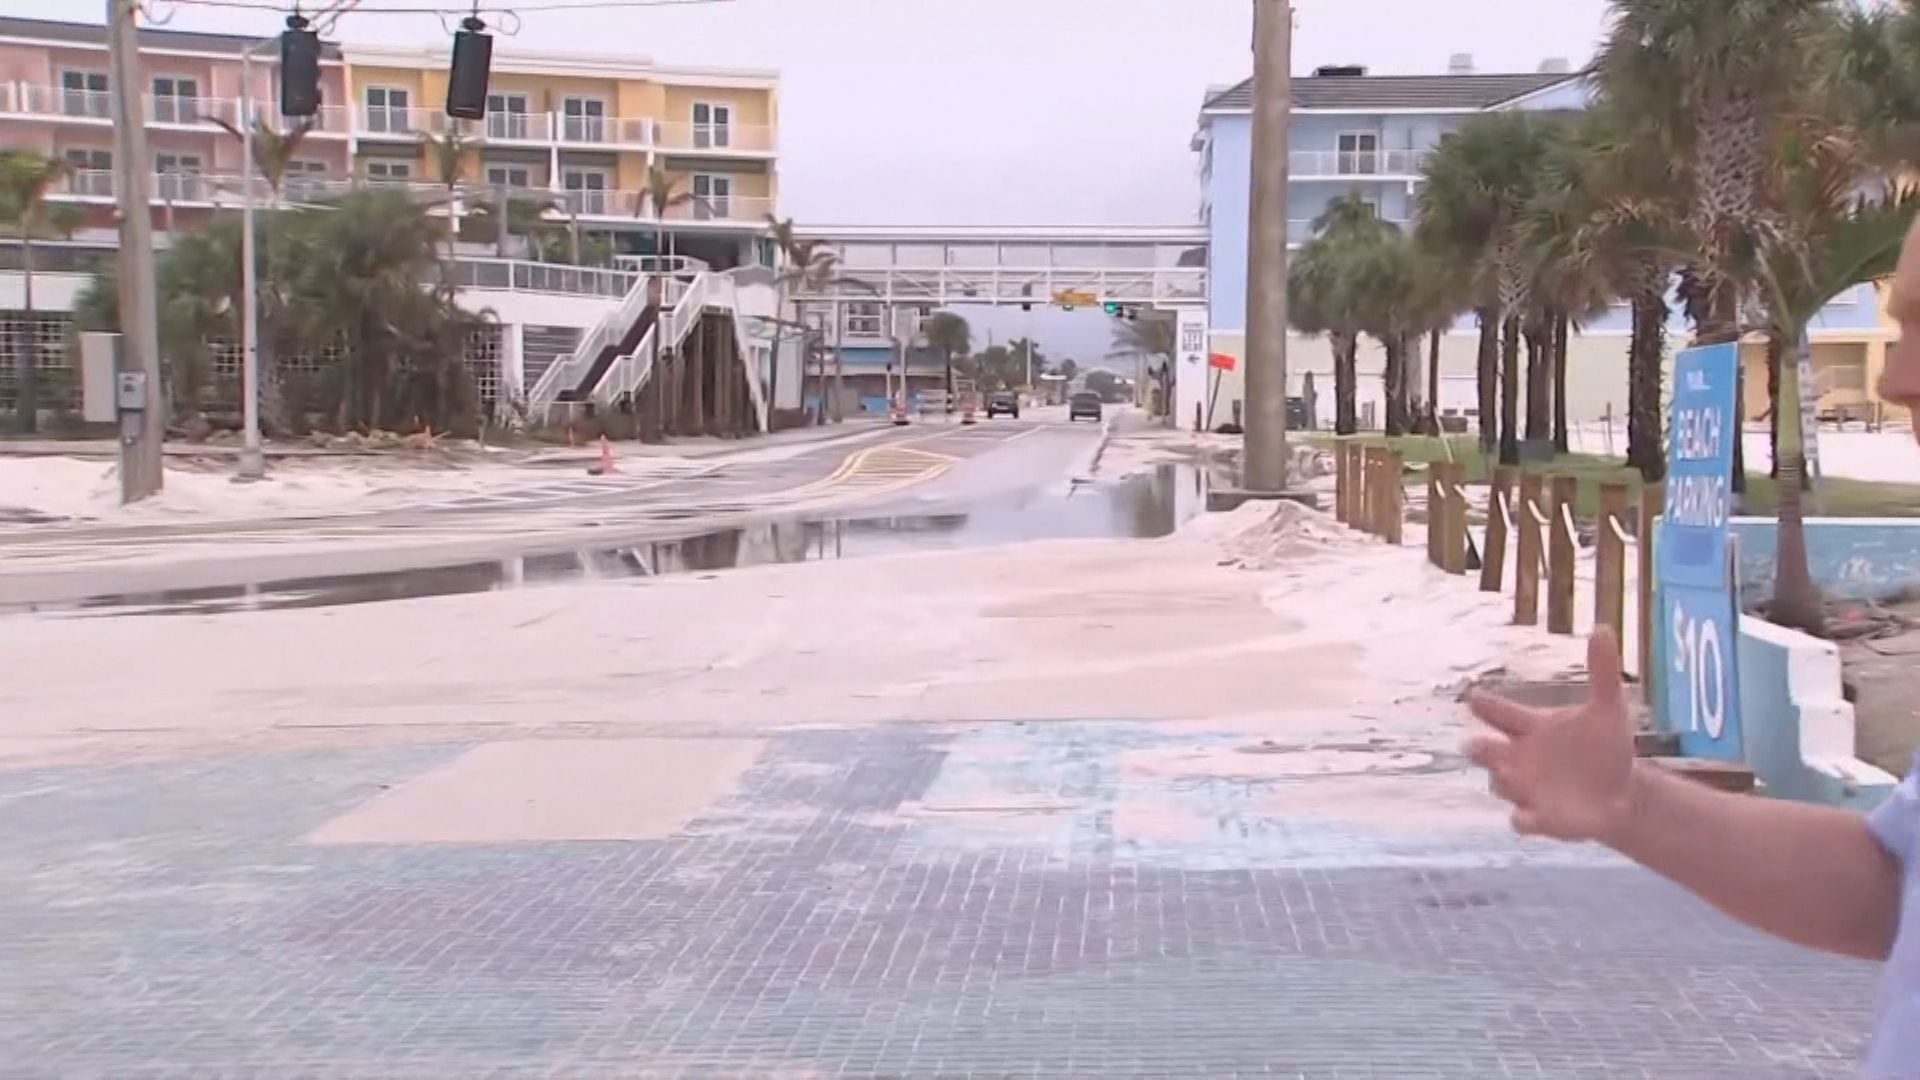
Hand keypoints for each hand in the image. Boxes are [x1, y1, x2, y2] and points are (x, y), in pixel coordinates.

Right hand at [1464, 629, 1637, 842]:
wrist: (1622, 793)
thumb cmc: (1606, 747)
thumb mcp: (1609, 709)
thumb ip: (1602, 671)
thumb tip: (1603, 628)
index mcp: (1531, 727)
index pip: (1499, 712)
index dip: (1484, 705)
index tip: (1473, 697)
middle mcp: (1519, 757)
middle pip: (1484, 750)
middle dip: (1477, 748)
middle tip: (1476, 744)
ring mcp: (1525, 789)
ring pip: (1498, 784)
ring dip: (1502, 780)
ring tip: (1511, 774)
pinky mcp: (1539, 818)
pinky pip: (1520, 820)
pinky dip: (1521, 819)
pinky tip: (1526, 817)